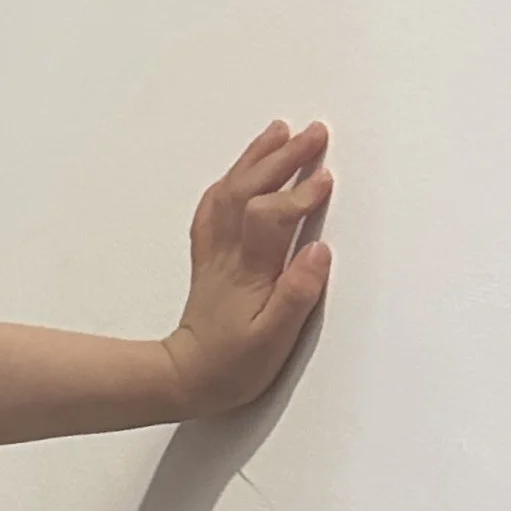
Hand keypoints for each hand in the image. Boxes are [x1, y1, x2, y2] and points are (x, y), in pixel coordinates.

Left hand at [160, 118, 334, 418]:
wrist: (185, 378)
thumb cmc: (231, 365)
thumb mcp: (275, 339)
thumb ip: (297, 293)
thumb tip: (318, 251)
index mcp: (249, 270)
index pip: (272, 216)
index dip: (299, 194)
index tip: (325, 177)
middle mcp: (229, 253)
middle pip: (251, 190)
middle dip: (284, 158)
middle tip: (314, 133)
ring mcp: (216, 251)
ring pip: (230, 190)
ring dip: (257, 158)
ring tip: (281, 132)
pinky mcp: (210, 257)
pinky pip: (215, 206)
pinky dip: (232, 179)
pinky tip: (242, 169)